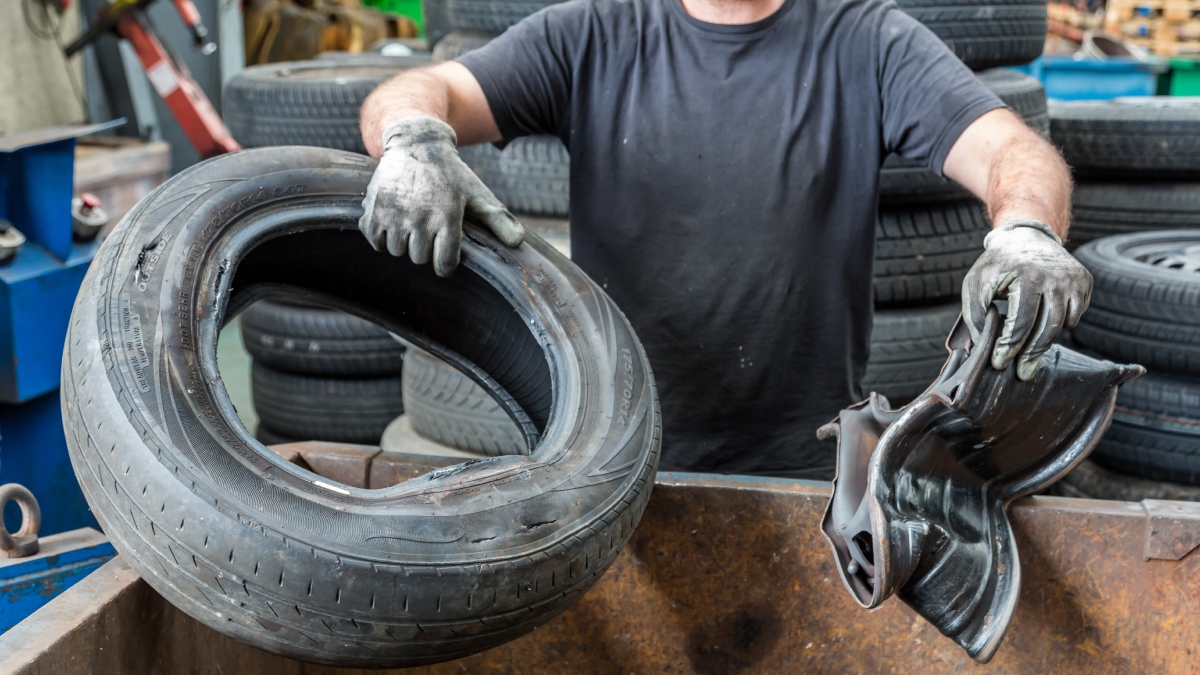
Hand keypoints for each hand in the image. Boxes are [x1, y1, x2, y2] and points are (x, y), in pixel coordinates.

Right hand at [359, 117, 523, 275]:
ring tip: (410, 224)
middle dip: (424, 249)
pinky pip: (375, 241)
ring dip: (403, 243)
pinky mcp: (373, 209)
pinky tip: (392, 222)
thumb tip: (518, 242)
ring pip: (396, 251)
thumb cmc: (451, 173)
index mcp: (447, 215)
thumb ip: (497, 219)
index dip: (445, 264)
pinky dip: (381, 236)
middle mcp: (419, 216)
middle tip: (427, 230)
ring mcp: (393, 213)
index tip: (444, 257)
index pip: (444, 264)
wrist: (415, 142)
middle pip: (419, 258)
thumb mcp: (476, 193)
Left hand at [961, 220, 1091, 380]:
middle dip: (1031, 354)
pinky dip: (1061, 324)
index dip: (1010, 347)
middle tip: (1022, 373)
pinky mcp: (1084, 281)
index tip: (1000, 364)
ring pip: (1063, 324)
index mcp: (1024, 276)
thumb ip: (975, 315)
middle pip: (1046, 328)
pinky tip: (1044, 322)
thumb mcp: (975, 283)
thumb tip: (983, 346)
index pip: (1020, 322)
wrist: (1026, 236)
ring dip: (1045, 342)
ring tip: (1029, 355)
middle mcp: (1053, 276)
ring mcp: (1072, 278)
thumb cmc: (996, 265)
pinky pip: (1075, 315)